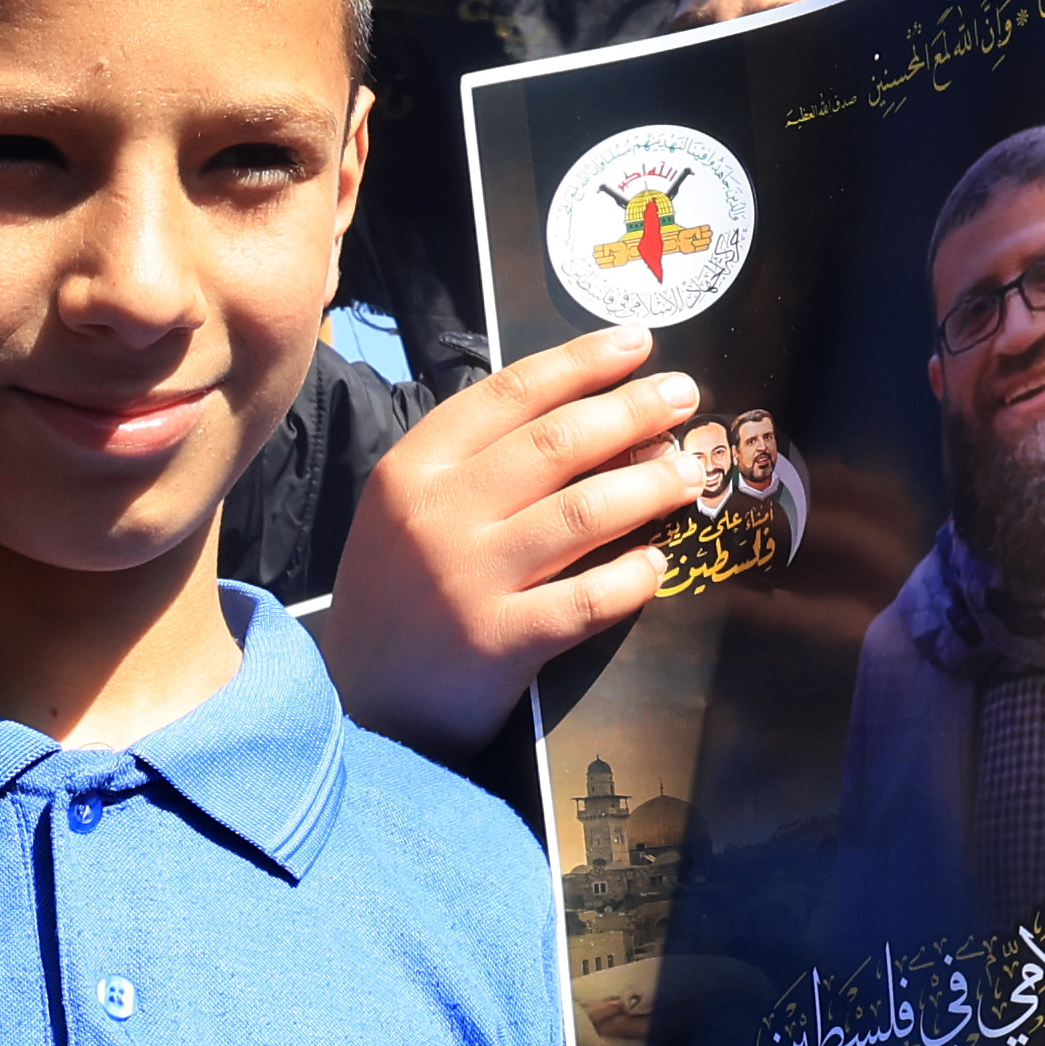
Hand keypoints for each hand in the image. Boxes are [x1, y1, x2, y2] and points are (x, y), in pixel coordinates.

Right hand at [323, 325, 711, 750]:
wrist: (357, 702)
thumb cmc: (398, 595)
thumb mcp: (409, 512)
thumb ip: (478, 465)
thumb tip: (592, 418)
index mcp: (413, 469)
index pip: (509, 396)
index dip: (580, 362)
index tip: (636, 343)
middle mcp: (437, 515)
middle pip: (555, 444)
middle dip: (631, 411)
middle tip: (683, 397)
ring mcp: (468, 580)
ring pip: (582, 513)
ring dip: (648, 485)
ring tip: (687, 471)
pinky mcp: (499, 643)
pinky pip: (588, 599)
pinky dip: (631, 576)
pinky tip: (657, 563)